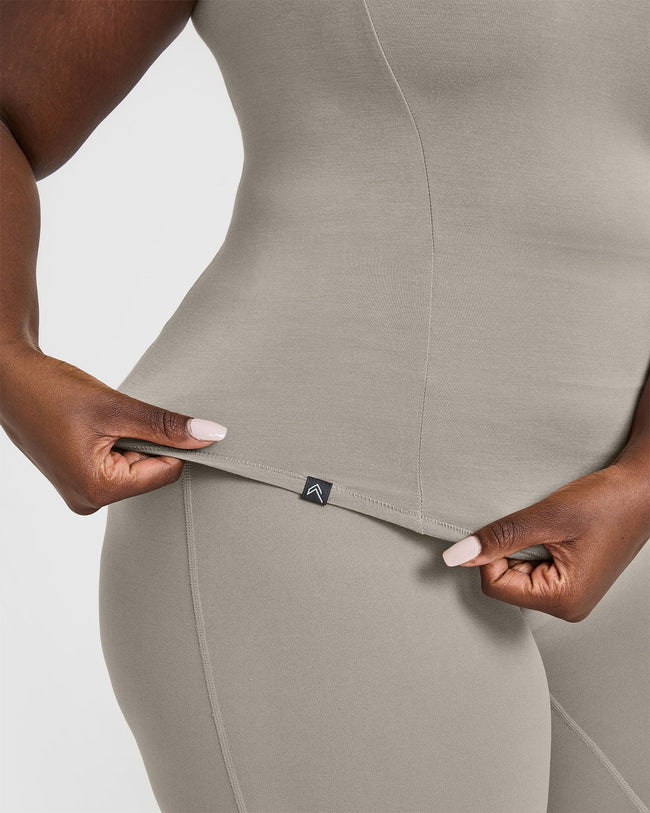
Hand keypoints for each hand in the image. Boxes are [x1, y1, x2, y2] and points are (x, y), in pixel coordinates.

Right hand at [0, 343, 227, 514]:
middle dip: (147, 441)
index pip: (165, 472)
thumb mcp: (116, 407)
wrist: (9, 378)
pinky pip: (117, 463)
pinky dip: (118, 441)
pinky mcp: (78, 478)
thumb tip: (211, 435)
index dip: (172, 443)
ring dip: (131, 439)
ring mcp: (81, 492)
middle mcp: (89, 500)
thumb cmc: (52, 391)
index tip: (158, 417)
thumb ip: (165, 425)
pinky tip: (97, 425)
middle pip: (150, 472)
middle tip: (120, 416)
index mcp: (97, 490)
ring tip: (103, 420)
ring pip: (135, 465)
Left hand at [441, 454, 649, 621]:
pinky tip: (555, 531)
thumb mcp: (548, 516)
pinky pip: (533, 567)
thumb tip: (458, 555)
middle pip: (504, 582)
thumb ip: (501, 537)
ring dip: (522, 546)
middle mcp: (568, 606)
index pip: (495, 585)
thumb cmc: (609, 502)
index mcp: (564, 600)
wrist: (643, 488)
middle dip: (509, 550)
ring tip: (552, 527)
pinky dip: (533, 546)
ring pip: (516, 573)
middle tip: (539, 526)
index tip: (511, 527)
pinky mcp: (571, 580)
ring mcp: (571, 595)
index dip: (491, 553)